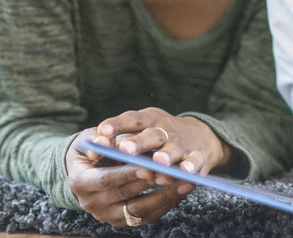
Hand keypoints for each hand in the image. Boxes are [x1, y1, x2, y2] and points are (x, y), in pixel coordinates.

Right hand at [68, 127, 182, 227]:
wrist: (87, 168)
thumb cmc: (92, 148)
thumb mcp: (90, 139)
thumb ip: (98, 139)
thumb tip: (103, 142)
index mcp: (80, 182)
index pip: (106, 180)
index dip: (128, 174)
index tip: (150, 166)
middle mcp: (92, 203)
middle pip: (125, 195)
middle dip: (151, 183)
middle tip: (174, 173)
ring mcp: (107, 215)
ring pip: (139, 210)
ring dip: (164, 196)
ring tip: (186, 183)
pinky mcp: (122, 220)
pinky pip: (147, 216)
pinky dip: (166, 203)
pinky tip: (181, 190)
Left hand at [101, 108, 230, 189]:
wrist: (200, 136)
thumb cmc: (160, 135)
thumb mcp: (141, 131)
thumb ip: (119, 139)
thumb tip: (91, 148)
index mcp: (150, 119)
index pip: (132, 119)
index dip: (117, 125)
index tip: (102, 131)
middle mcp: (166, 129)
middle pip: (152, 134)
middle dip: (139, 142)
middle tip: (125, 149)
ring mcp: (183, 142)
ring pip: (174, 148)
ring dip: (166, 155)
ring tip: (158, 162)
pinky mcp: (199, 156)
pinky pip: (195, 162)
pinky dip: (191, 167)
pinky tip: (185, 173)